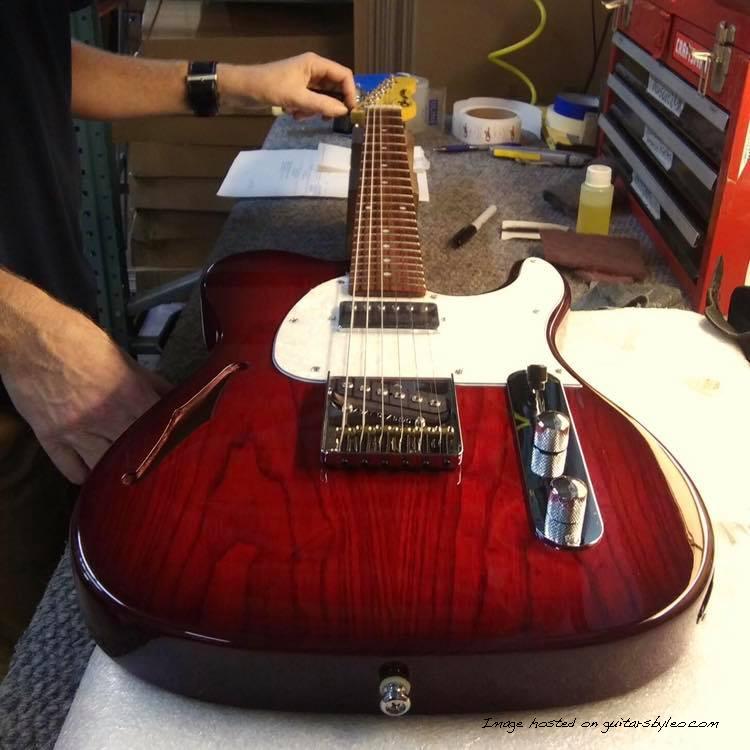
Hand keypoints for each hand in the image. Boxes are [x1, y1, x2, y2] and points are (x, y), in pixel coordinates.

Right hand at [2, 299, 170, 483]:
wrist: (29, 335)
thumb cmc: (77, 338)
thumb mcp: (122, 356)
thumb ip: (150, 380)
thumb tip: (174, 394)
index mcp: (130, 394)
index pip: (162, 427)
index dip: (172, 435)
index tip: (177, 440)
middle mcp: (106, 418)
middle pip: (138, 453)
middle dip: (148, 456)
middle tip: (154, 458)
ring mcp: (76, 432)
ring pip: (107, 467)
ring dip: (117, 469)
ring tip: (125, 467)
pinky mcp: (50, 438)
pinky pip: (73, 470)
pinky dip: (86, 474)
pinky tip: (94, 469)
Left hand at [220, 52, 356, 119]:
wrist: (243, 89)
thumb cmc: (269, 87)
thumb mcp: (297, 98)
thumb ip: (322, 105)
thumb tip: (344, 111)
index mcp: (315, 64)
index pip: (343, 75)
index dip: (350, 92)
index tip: (350, 111)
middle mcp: (313, 70)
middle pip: (334, 88)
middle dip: (330, 104)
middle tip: (324, 118)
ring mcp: (305, 80)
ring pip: (323, 98)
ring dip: (315, 110)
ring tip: (300, 115)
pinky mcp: (298, 90)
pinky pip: (311, 102)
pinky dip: (306, 111)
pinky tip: (293, 114)